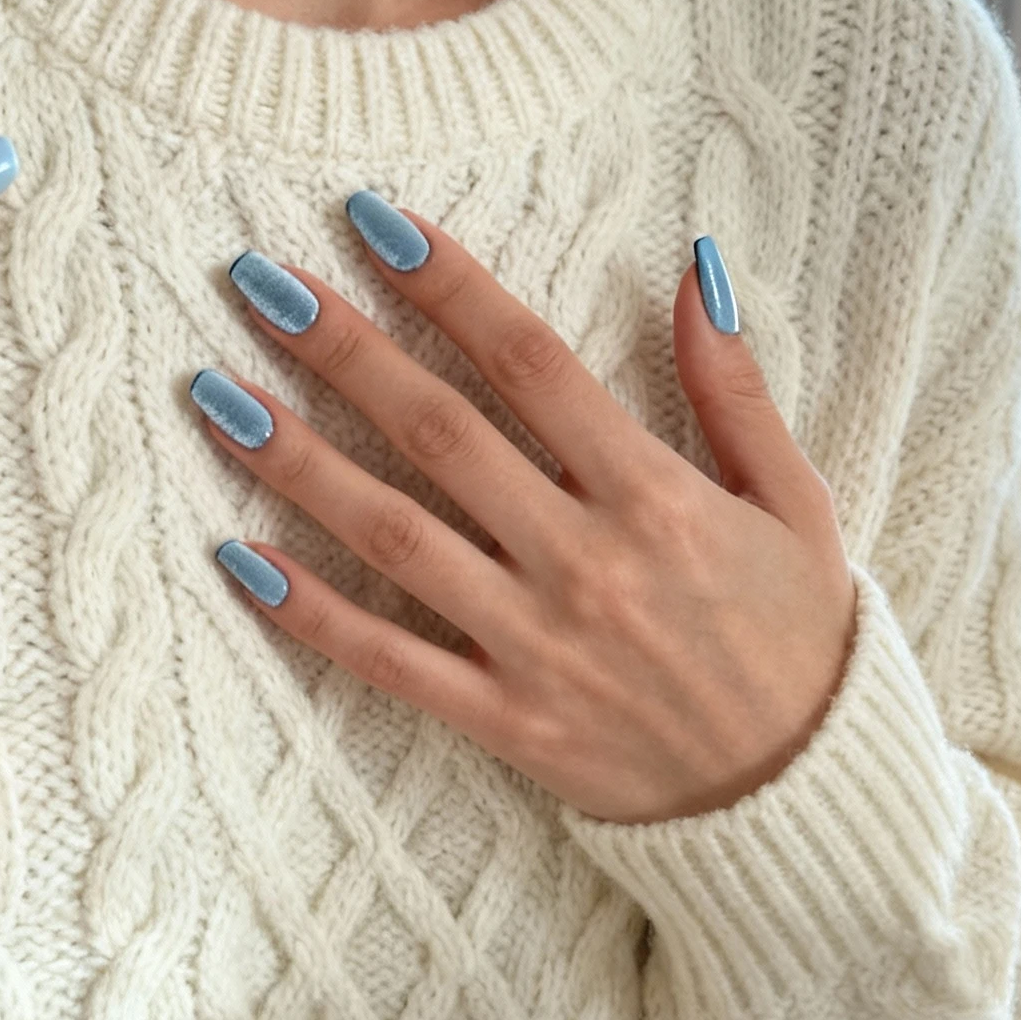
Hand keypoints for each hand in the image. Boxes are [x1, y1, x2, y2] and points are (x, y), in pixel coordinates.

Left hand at [193, 202, 857, 824]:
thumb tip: (695, 269)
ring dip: (298, 461)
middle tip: (258, 280)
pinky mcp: (508, 721)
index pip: (530, 364)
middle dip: (342, 347)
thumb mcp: (795, 502)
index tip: (374, 221)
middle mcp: (585, 561)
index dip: (449, 285)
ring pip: (394, 535)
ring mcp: (537, 645)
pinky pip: (390, 661)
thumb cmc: (800, 639)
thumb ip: (736, 388)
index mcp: (655, 496)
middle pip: (439, 433)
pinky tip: (237, 558)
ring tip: (216, 393)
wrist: (804, 798)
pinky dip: (311, 613)